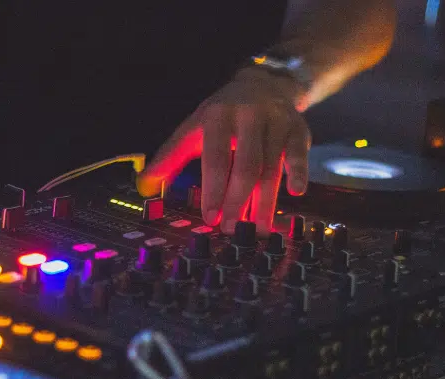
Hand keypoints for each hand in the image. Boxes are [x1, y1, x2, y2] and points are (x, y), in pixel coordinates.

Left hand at [137, 68, 311, 233]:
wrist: (264, 83)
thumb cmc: (223, 114)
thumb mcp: (194, 128)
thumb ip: (170, 157)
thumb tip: (145, 186)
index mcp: (218, 116)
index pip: (215, 158)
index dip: (213, 190)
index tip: (210, 218)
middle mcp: (249, 116)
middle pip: (246, 166)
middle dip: (238, 201)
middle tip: (232, 228)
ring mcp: (276, 121)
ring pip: (272, 168)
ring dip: (265, 202)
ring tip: (257, 228)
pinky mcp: (298, 129)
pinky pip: (300, 155)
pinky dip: (299, 174)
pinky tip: (295, 194)